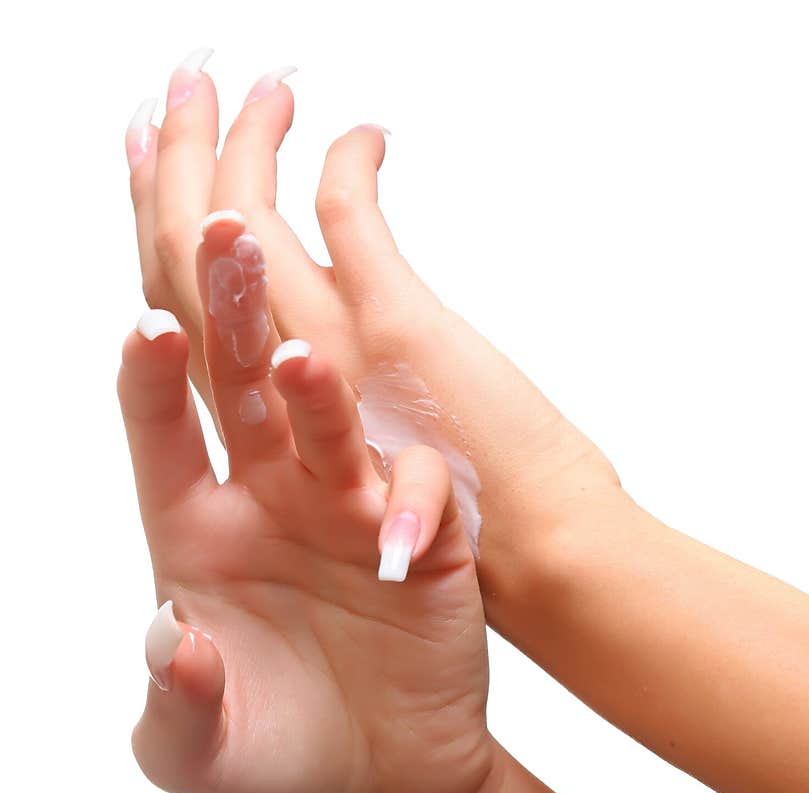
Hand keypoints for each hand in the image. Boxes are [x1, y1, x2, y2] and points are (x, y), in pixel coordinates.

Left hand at [118, 214, 494, 792]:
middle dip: (233, 316)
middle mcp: (269, 498)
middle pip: (245, 388)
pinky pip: (418, 498)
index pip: (162, 429)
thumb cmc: (276, 755)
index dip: (149, 379)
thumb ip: (176, 697)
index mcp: (197, 527)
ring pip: (330, 423)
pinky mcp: (420, 534)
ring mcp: (346, 508)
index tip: (145, 330)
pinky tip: (397, 541)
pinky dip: (412, 506)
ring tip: (307, 361)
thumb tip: (167, 636)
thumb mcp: (198, 747)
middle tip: (228, 235)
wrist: (385, 778)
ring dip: (318, 390)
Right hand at [125, 52, 620, 618]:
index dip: (157, 240)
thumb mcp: (372, 493)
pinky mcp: (397, 327)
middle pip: (186, 265)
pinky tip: (368, 132)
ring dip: (243, 146)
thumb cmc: (461, 547)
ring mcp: (332, 355)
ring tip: (260, 88)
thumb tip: (338, 390)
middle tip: (181, 94)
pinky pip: (345, 217)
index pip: (180, 320)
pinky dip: (349, 165)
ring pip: (244, 233)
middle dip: (175, 169)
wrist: (533, 570)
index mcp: (261, 438)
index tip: (155, 169)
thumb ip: (338, 437)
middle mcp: (275, 397)